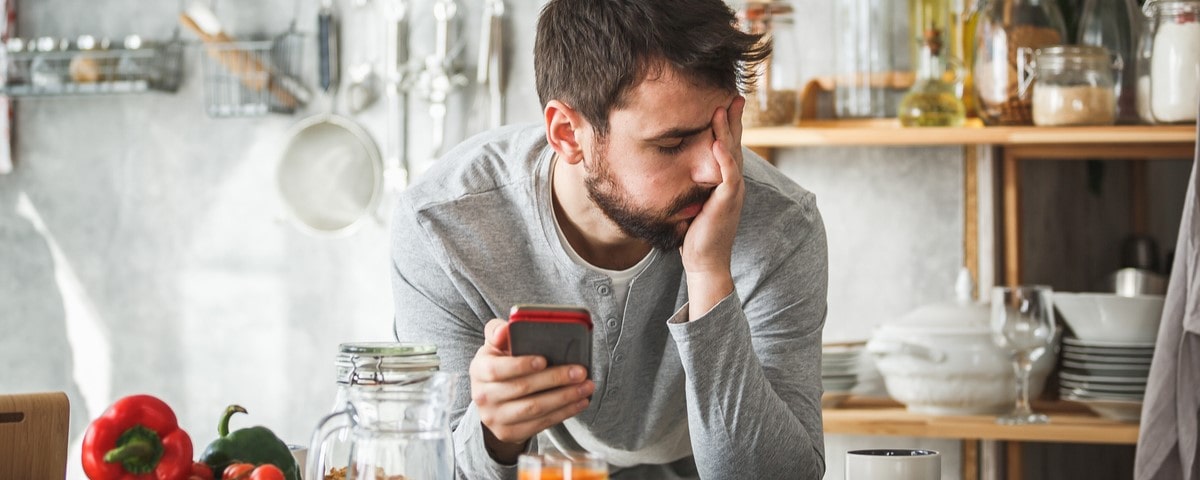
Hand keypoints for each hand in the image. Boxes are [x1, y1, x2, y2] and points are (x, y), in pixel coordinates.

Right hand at [469, 319, 593, 463]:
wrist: (492, 401)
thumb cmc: (501, 365)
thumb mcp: (495, 347)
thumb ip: (498, 332)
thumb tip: (505, 329)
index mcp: (479, 370)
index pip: (497, 369)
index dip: (521, 365)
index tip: (544, 360)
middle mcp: (483, 396)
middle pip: (521, 389)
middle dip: (555, 379)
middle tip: (580, 372)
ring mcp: (495, 417)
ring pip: (534, 409)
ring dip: (564, 398)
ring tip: (586, 387)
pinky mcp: (509, 432)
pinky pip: (540, 424)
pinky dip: (563, 413)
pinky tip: (579, 402)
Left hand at [679, 96, 745, 317]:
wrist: (705, 260)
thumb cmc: (697, 234)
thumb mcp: (696, 202)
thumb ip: (694, 184)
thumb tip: (679, 168)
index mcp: (727, 182)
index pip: (729, 147)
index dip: (729, 126)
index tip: (726, 103)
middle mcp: (734, 183)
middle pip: (735, 144)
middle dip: (735, 120)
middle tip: (735, 96)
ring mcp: (733, 192)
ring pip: (733, 155)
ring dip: (728, 131)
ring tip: (723, 109)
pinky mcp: (727, 202)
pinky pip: (728, 176)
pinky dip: (724, 159)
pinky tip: (717, 144)